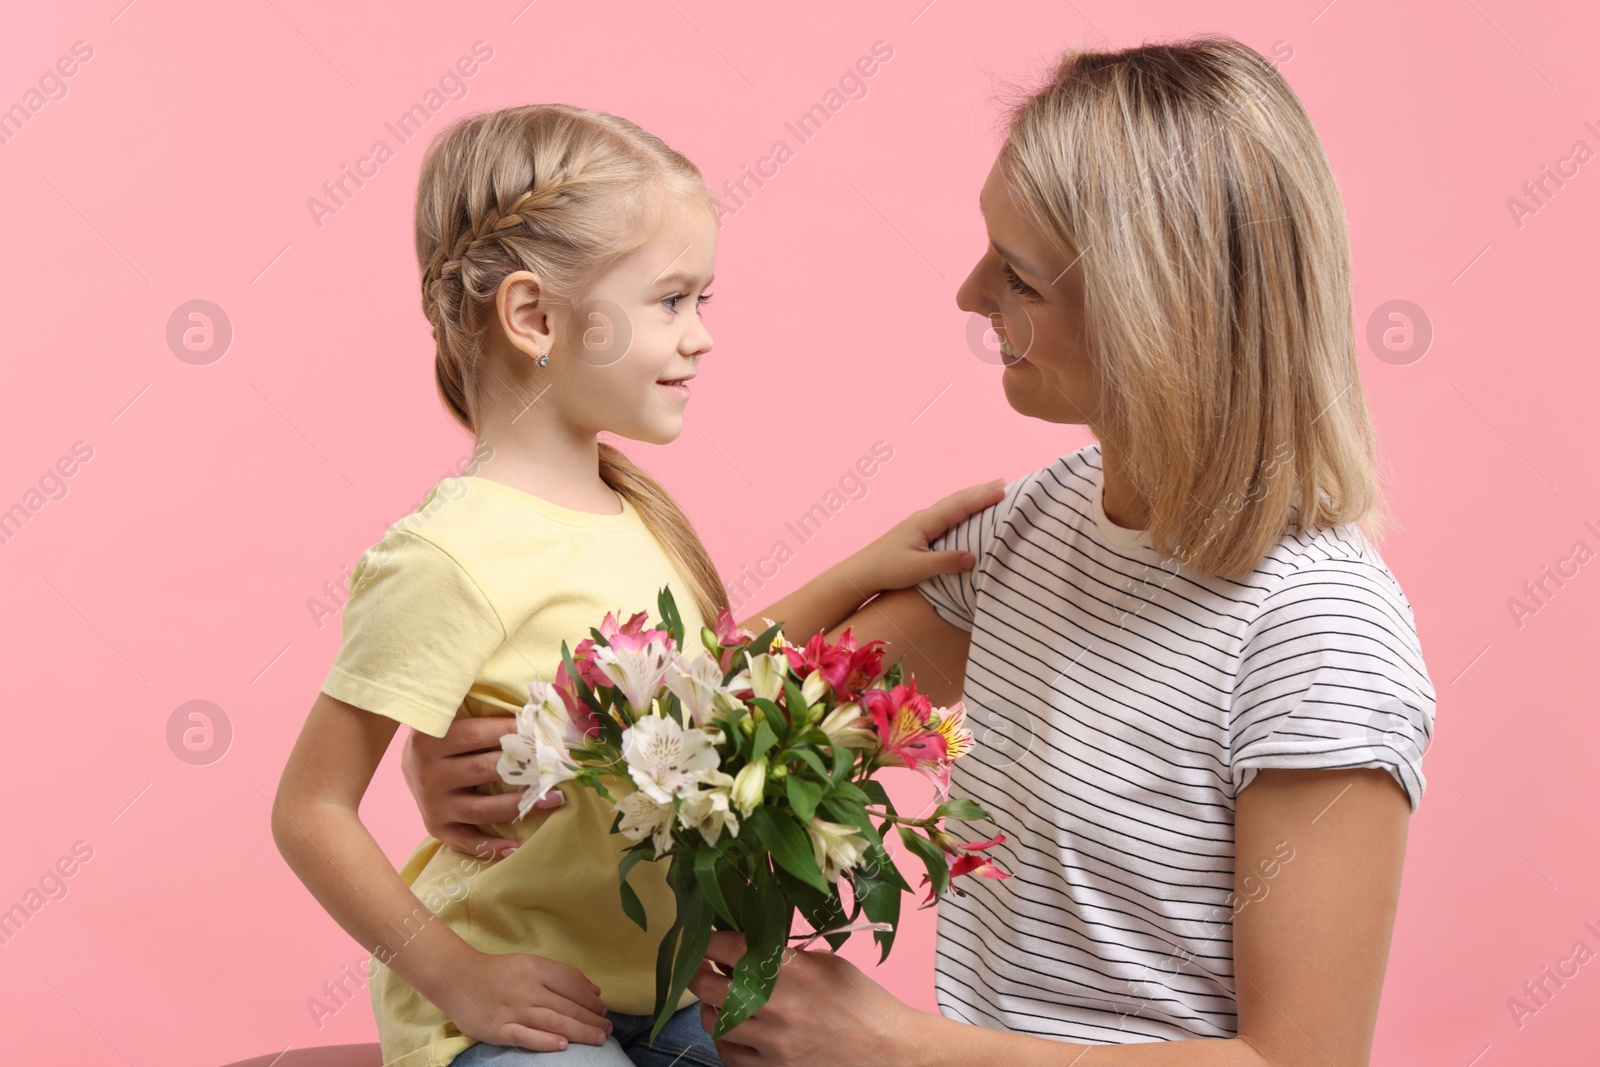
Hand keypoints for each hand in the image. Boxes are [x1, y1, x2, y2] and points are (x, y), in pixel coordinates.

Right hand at [401, 716, 563, 857]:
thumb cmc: (446, 732)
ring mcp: (431, 803)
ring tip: (555, 799)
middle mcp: (427, 772)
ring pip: (481, 809)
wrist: (410, 760)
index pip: (477, 734)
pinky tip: (516, 846)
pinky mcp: (435, 827)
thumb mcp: (450, 714)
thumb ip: (477, 703)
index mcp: (431, 739)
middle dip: (525, 768)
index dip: (513, 732)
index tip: (543, 730)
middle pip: (484, 770)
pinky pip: (465, 841)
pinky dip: (490, 847)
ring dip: (521, 806)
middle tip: (559, 765)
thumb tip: (529, 696)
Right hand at [436, 947, 613, 1051]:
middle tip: (608, 1029)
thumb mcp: (529, 964)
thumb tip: (594, 991)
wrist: (457, 979)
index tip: (603, 1009)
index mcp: (534, 968)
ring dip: (579, 1031)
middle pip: (566, 1006)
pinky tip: (563, 1046)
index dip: (590, 998)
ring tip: (598, 1038)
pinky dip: (545, 1041)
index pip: (570, 983)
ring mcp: (512, 1010)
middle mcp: (526, 988)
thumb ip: (560, 975)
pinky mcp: (499, 1029)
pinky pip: (525, 1036)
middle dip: (591, 1019)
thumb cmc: (498, 972)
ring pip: (552, 1022)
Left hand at [688, 931, 919, 1066]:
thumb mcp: (827, 964)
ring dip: (710, 1006)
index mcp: (792, 970)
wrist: (889, 1051)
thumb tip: (749, 945)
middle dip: (698, 971)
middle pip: (708, 986)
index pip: (728, 947)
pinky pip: (728, 1055)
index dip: (710, 940)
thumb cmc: (862, 1003)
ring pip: (712, 1022)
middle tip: (702, 965)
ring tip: (718, 997)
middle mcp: (776, 1005)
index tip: (707, 938)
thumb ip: (786, 955)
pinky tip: (732, 1028)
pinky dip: (723, 1039)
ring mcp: (772, 1043)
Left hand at [842, 479, 1006, 594]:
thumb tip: (973, 557)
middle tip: (1008, 483)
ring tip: (994, 491)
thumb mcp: (917, 569)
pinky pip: (949, 513)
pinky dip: (964, 507)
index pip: (960, 505)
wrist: (862, 571)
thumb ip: (945, 563)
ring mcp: (923, 522)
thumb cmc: (888, 569)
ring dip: (974, 496)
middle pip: (959, 499)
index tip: (1005, 489)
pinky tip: (969, 510)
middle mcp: (925, 517)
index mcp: (926, 521)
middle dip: (983, 490)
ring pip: (954, 504)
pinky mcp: (921, 530)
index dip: (983, 497)